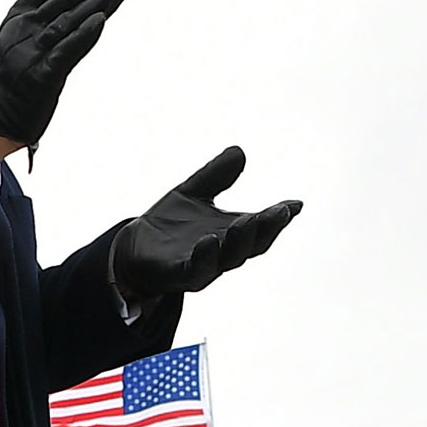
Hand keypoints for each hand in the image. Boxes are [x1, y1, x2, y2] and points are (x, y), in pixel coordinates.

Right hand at [0, 0, 131, 151]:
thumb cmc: (21, 69)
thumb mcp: (27, 34)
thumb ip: (51, 10)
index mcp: (18, 15)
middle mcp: (22, 30)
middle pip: (64, 0)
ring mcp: (29, 54)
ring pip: (68, 22)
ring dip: (98, 2)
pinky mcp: (40, 78)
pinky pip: (65, 53)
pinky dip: (83, 35)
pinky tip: (101, 19)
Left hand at [110, 148, 303, 303]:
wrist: (132, 250)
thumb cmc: (168, 226)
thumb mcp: (192, 193)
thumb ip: (215, 176)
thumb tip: (239, 151)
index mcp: (230, 234)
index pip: (261, 227)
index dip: (279, 218)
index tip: (295, 204)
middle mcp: (222, 253)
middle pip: (251, 245)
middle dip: (266, 228)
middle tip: (279, 211)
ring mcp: (202, 266)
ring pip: (228, 259)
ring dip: (240, 242)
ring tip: (247, 221)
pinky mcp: (177, 275)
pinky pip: (195, 269)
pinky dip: (204, 257)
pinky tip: (209, 240)